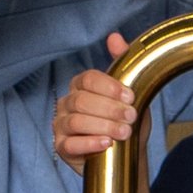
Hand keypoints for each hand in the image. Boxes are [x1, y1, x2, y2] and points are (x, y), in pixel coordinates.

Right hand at [53, 45, 140, 168]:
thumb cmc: (126, 123)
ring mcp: (61, 126)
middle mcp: (67, 103)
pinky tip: (106, 144)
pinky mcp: (62, 147)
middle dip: (110, 109)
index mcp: (81, 86)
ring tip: (124, 133)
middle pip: (82, 100)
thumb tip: (114, 37)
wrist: (128, 156)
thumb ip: (123, 65)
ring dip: (104, 126)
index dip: (110, 87)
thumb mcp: (131, 94)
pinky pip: (71, 144)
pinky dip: (90, 143)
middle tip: (131, 118)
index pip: (88, 79)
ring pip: (76, 121)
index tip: (130, 97)